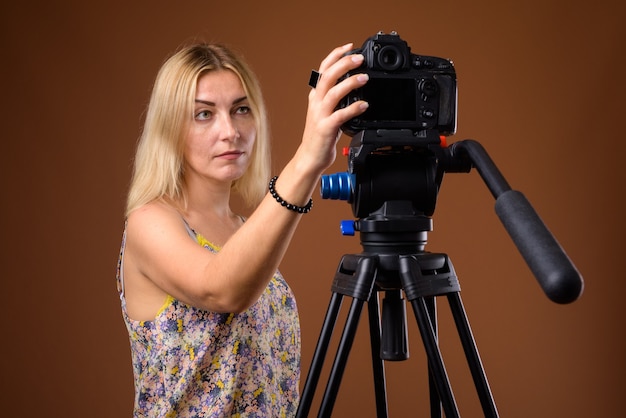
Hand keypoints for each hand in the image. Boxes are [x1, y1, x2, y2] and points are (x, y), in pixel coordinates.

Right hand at [296, 43, 368, 175]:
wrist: (310, 157)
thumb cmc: (320, 136)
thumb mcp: (324, 111)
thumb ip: (331, 98)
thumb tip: (344, 83)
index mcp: (316, 96)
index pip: (323, 69)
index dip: (335, 56)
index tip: (349, 47)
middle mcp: (316, 103)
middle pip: (327, 76)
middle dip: (344, 64)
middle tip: (360, 59)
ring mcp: (320, 115)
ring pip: (333, 93)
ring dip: (350, 83)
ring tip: (365, 78)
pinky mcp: (325, 129)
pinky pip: (340, 116)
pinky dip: (353, 109)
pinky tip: (364, 105)